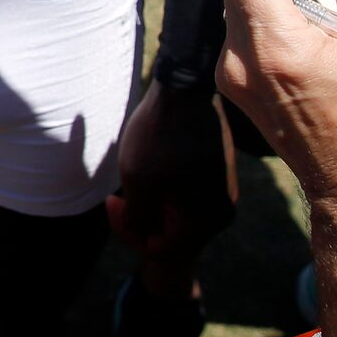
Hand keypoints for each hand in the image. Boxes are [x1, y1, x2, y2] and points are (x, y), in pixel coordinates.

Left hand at [106, 80, 236, 267]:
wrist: (186, 86)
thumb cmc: (159, 134)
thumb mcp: (138, 181)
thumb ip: (139, 218)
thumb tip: (144, 234)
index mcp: (208, 220)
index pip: (163, 250)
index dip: (130, 234)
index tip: (112, 203)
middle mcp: (223, 209)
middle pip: (173, 233)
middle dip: (141, 218)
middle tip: (118, 195)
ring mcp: (223, 189)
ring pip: (180, 212)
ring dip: (152, 203)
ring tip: (132, 179)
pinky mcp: (218, 170)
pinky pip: (189, 194)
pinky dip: (166, 189)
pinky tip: (150, 167)